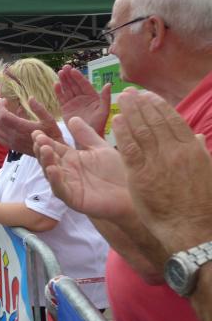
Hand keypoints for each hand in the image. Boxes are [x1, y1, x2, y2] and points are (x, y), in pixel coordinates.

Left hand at [0, 97, 62, 154]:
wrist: (52, 153)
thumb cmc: (52, 135)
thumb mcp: (49, 120)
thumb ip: (39, 109)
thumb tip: (30, 98)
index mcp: (22, 127)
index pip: (3, 116)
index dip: (0, 106)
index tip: (3, 99)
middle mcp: (14, 136)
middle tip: (2, 104)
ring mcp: (12, 142)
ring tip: (2, 112)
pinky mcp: (13, 147)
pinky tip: (2, 125)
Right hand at [33, 117, 132, 218]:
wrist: (132, 193)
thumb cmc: (117, 171)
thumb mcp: (100, 148)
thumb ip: (86, 135)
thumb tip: (72, 118)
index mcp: (71, 158)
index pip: (53, 147)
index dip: (44, 140)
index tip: (37, 131)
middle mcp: (66, 171)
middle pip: (48, 159)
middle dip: (41, 149)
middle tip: (38, 138)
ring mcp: (68, 185)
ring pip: (51, 174)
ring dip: (46, 161)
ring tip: (44, 149)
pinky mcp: (73, 199)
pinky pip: (61, 190)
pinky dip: (55, 180)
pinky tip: (53, 169)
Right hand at [55, 65, 111, 136]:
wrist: (87, 137)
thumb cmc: (98, 125)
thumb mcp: (104, 111)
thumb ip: (105, 98)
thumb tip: (108, 84)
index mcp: (92, 97)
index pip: (84, 84)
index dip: (78, 77)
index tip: (73, 70)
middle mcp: (82, 98)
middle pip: (75, 84)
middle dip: (70, 76)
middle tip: (64, 68)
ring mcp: (73, 102)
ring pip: (67, 89)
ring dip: (63, 81)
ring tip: (59, 72)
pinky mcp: (65, 108)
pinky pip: (61, 98)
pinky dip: (58, 91)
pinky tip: (55, 84)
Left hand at [114, 89, 211, 256]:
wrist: (191, 227)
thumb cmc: (201, 204)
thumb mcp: (205, 172)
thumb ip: (199, 152)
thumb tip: (196, 137)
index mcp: (191, 149)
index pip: (173, 120)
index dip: (158, 105)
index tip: (148, 96)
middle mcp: (175, 151)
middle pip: (155, 121)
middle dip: (141, 104)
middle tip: (130, 93)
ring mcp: (157, 162)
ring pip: (142, 130)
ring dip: (131, 112)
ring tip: (122, 100)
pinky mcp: (141, 174)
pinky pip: (130, 148)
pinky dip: (123, 132)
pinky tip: (117, 120)